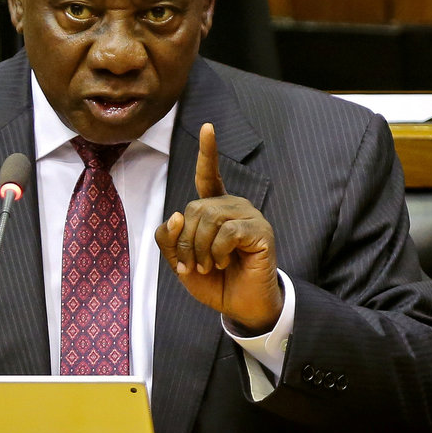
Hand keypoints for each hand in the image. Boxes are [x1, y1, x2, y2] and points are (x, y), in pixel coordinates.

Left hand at [155, 123, 283, 333]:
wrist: (241, 305)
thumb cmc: (214, 281)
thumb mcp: (181, 262)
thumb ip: (171, 239)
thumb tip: (176, 214)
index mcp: (215, 208)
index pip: (209, 175)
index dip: (208, 151)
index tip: (208, 127)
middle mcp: (233, 205)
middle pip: (193, 209)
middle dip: (186, 242)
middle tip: (194, 266)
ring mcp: (249, 215)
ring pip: (208, 218)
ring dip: (201, 250)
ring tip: (210, 266)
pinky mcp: (260, 230)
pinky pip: (228, 231)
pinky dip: (219, 251)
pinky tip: (225, 262)